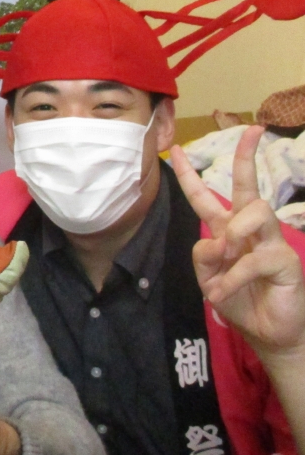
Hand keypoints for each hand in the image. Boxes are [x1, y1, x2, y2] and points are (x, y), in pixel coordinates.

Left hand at [171, 126, 304, 355]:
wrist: (267, 333)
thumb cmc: (239, 300)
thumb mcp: (208, 278)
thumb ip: (203, 256)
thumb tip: (215, 239)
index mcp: (226, 229)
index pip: (205, 197)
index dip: (189, 174)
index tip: (177, 148)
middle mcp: (250, 229)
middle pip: (247, 185)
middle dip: (247, 155)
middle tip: (252, 130)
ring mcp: (271, 241)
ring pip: (253, 212)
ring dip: (232, 237)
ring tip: (224, 262)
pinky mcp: (285, 260)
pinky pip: (253, 258)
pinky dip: (232, 277)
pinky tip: (222, 293)